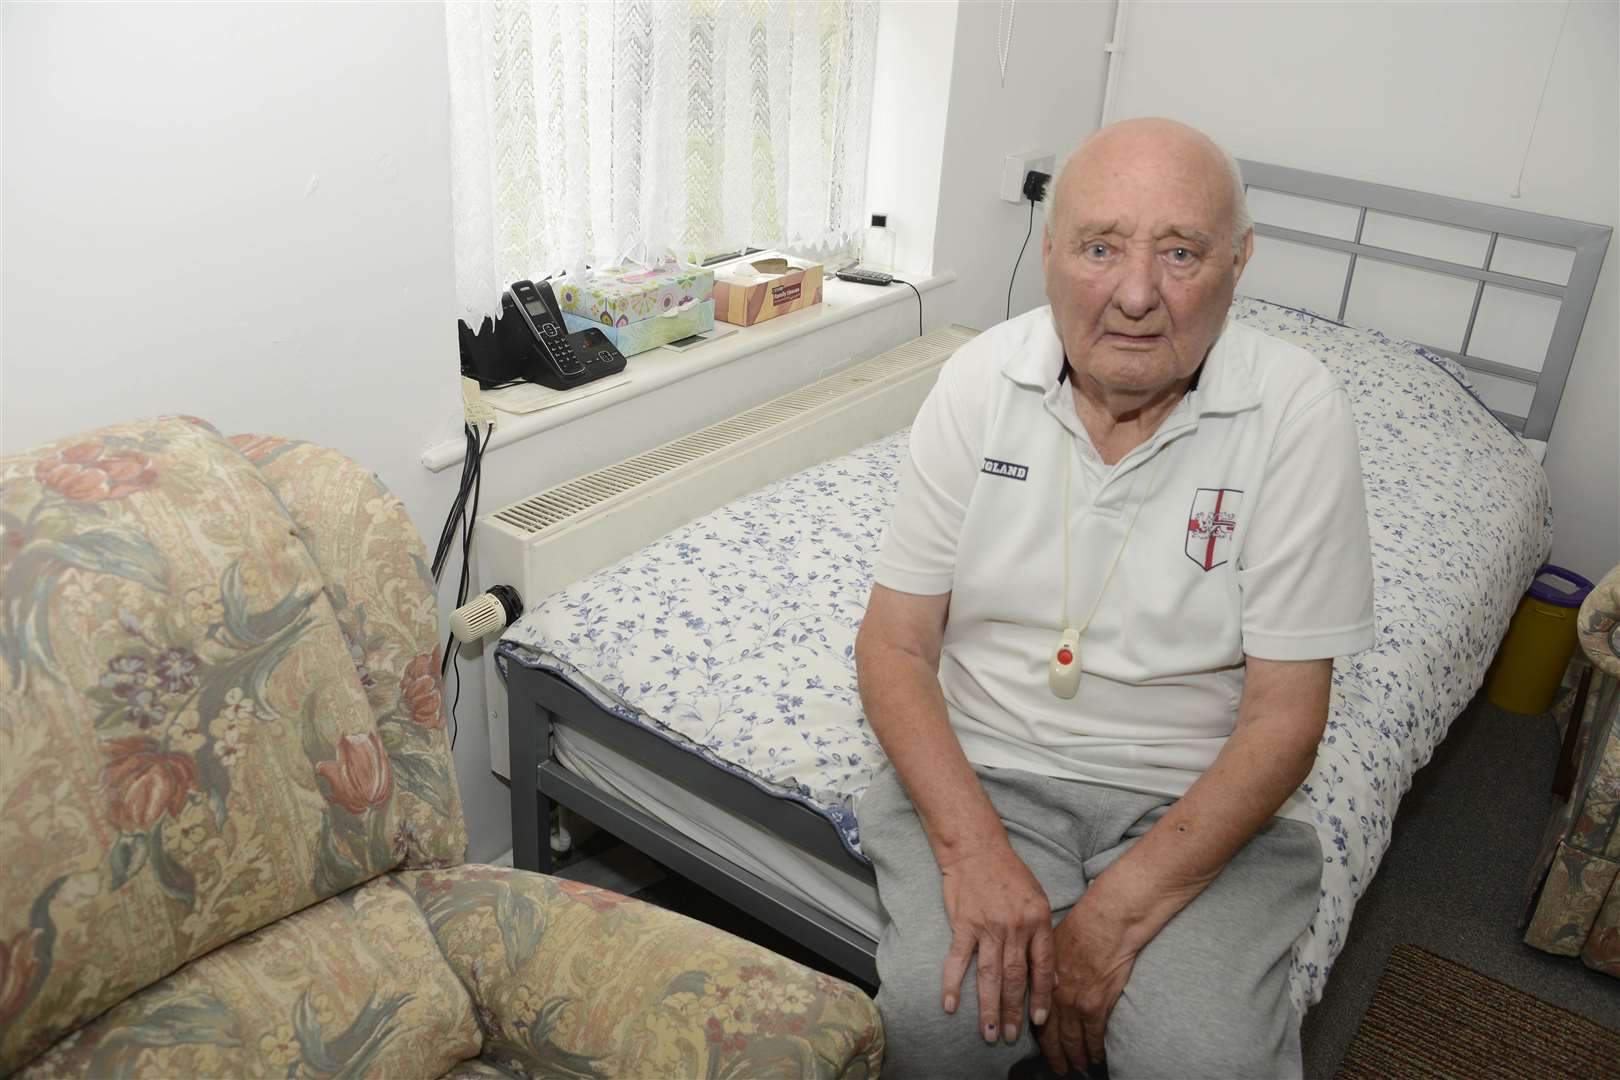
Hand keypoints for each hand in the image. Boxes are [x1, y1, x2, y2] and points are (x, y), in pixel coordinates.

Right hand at [937, 843, 1054, 1044]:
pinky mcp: (964, 923)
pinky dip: (953, 983)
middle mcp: (1014, 926)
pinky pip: (958, 959)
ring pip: (989, 975)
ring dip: (989, 1007)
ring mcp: (988, 926)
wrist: (977, 848)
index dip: (1042, 997)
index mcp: (1038, 921)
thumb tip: (1053, 976)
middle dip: (1013, 1011)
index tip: (1039, 1021)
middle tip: (1009, 1037)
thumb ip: (1044, 937)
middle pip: (1015, 977)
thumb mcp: (1038, 901)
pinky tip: (950, 1005)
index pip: (1042, 967)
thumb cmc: (1010, 874)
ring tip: (988, 1032)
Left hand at [1036, 891, 1138, 1076]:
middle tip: (1057, 1069)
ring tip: (1076, 1068)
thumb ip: (1041, 967)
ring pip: (1071, 1040)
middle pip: (1050, 1035)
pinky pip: (1093, 1036)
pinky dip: (1093, 1049)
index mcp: (1041, 981)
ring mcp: (1074, 1003)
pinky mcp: (1096, 1005)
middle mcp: (1054, 996)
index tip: (1038, 1048)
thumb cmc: (1080, 928)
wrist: (1106, 924)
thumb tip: (1036, 979)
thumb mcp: (1049, 946)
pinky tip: (1095, 1057)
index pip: (1034, 1017)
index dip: (1035, 1036)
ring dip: (1073, 1057)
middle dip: (1054, 1055)